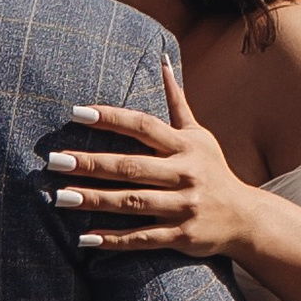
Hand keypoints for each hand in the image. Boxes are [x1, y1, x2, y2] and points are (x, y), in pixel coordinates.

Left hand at [46, 63, 256, 255]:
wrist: (246, 218)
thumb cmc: (214, 171)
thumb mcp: (199, 136)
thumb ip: (177, 102)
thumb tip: (163, 61)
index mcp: (185, 146)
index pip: (143, 126)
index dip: (111, 118)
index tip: (77, 113)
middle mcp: (185, 174)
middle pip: (131, 167)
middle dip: (91, 163)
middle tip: (54, 160)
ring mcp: (183, 207)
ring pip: (133, 203)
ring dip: (95, 200)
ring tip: (61, 196)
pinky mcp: (182, 236)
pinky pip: (143, 238)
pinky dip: (115, 239)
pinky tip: (86, 238)